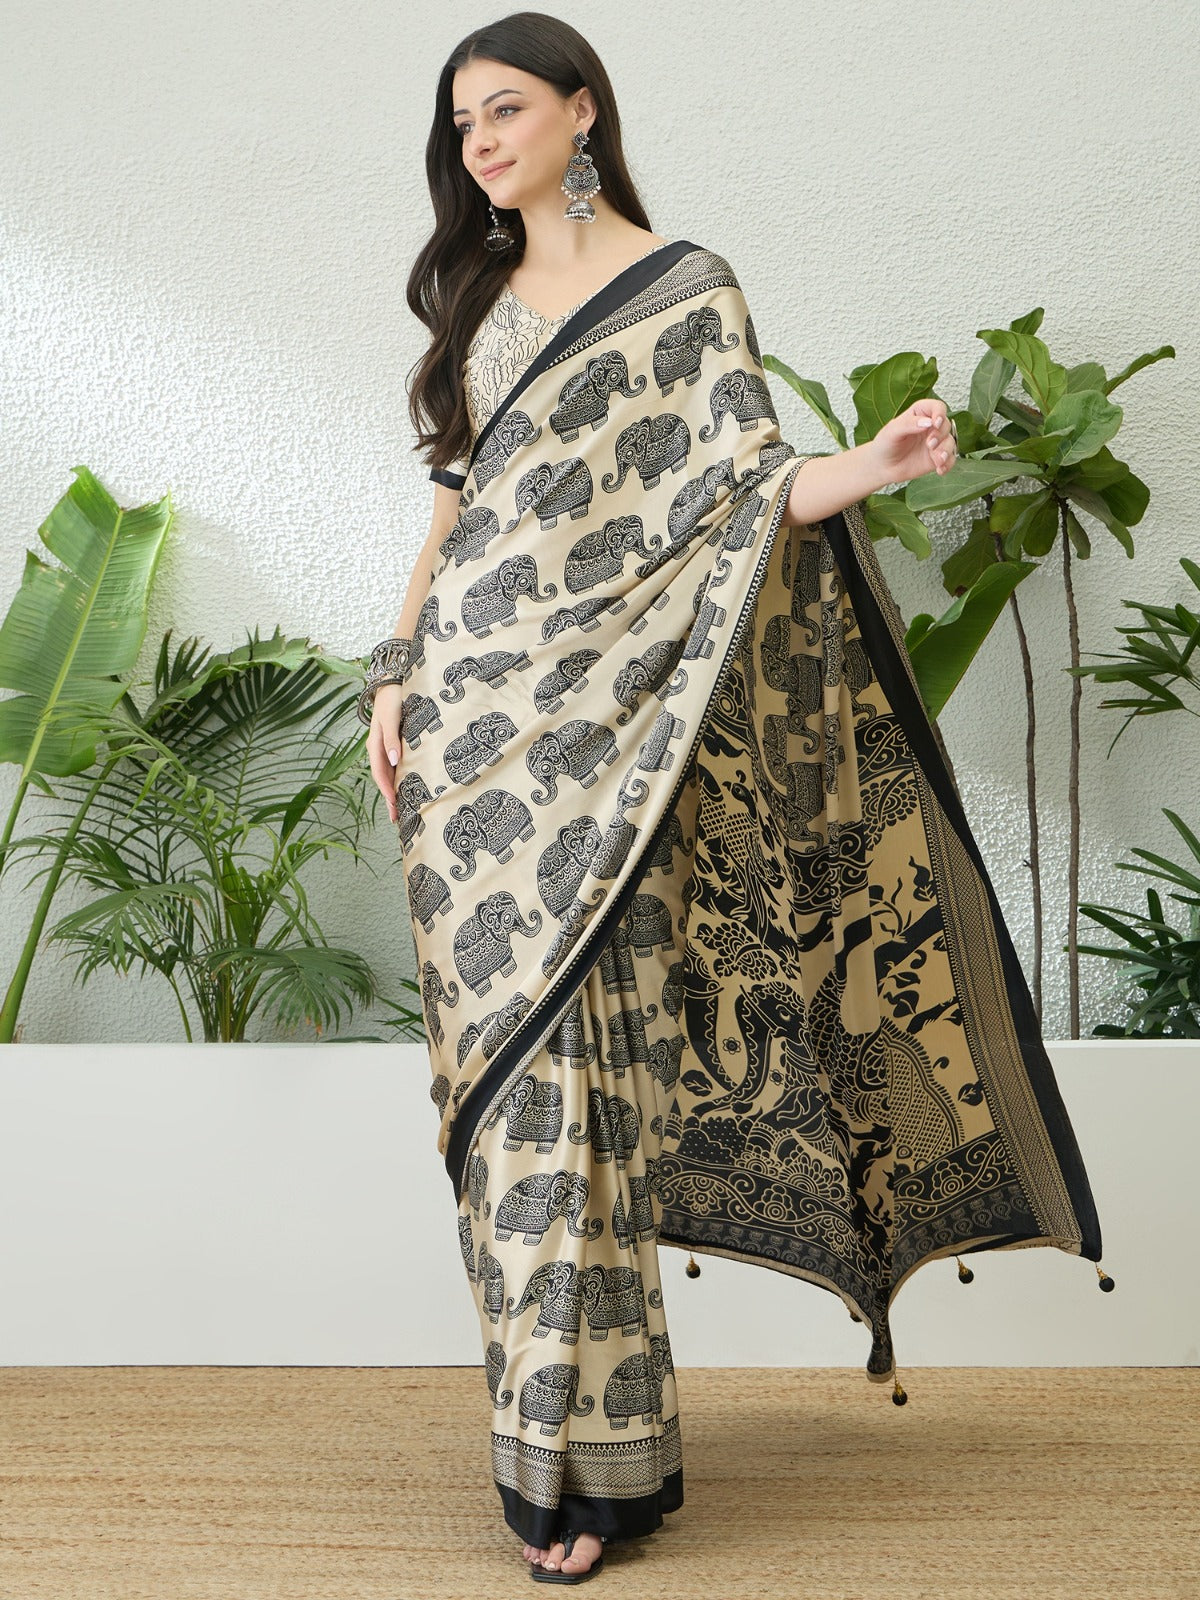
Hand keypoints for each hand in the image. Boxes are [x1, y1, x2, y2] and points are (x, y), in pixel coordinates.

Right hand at [367, 681, 407, 822]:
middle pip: (384, 779)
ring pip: (390, 775)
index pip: (379, 773)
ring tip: (403, 811)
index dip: (386, 789)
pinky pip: (397, 767)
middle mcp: (380, 750)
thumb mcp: (390, 717)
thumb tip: (395, 760)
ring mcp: (387, 749)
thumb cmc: (393, 699)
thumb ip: (391, 738)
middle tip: (398, 819)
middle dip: (390, 799)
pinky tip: (408, 789)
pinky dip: (401, 780)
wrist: (393, 684)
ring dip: (395, 792)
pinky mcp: (396, 746)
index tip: (394, 805)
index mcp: (375, 744)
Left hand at [869, 400, 957, 484]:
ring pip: (950, 442)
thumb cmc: (885, 444)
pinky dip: (948, 464)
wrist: (882, 467)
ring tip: (938, 459)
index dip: (939, 413)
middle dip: (940, 435)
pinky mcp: (937, 457)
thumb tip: (928, 422)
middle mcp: (930, 426)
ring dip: (946, 450)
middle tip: (929, 444)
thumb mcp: (892, 431)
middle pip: (946, 425)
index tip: (935, 423)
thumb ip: (909, 424)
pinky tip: (940, 469)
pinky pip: (950, 459)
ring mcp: (936, 442)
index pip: (937, 407)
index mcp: (920, 413)